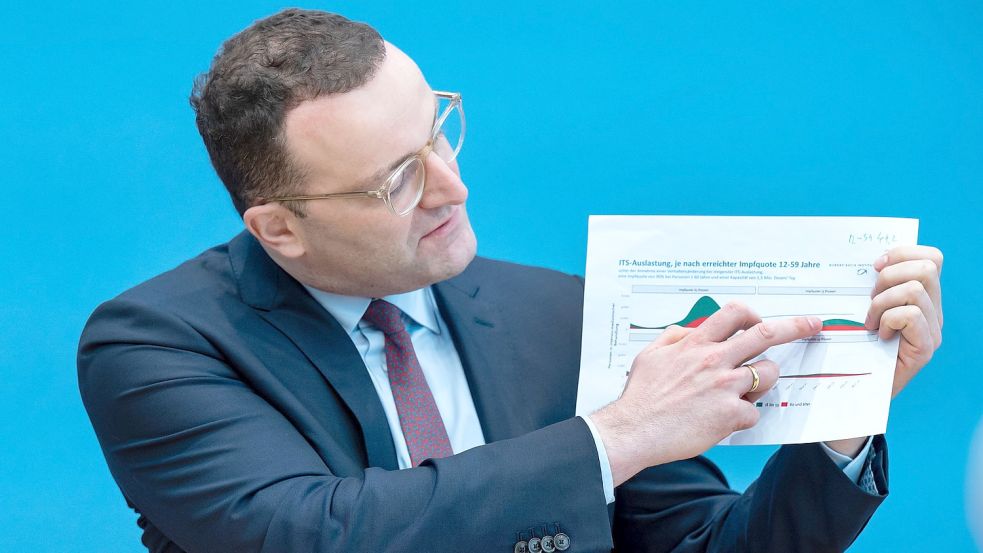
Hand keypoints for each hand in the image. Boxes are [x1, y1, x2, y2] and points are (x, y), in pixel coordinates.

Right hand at [590, 302, 820, 485]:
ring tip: (742, 391)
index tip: (764, 319)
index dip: (755, 313)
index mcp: (696, 344)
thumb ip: (673, 337)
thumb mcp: (650, 354)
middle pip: (766, 334)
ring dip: (762, 380)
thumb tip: (690, 331)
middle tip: (813, 324)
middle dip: (797, 326)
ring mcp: (726, 386)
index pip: (734, 314)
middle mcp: (714, 360)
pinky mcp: (731, 414)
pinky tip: (722, 420)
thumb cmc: (641, 396)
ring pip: (768, 373)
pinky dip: (742, 416)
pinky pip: (753, 411)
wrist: (634, 430)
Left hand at [825, 246, 942, 456]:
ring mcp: (932, 330)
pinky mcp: (925, 348)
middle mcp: (933, 311)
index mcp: (921, 296)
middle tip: (870, 300)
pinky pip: (909, 314)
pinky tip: (878, 335)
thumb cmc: (855, 345)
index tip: (874, 266)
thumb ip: (872, 286)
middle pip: (927, 267)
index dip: (902, 253)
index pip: (930, 257)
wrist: (858, 389)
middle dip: (889, 277)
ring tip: (871, 321)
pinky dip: (887, 320)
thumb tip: (866, 260)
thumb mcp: (862, 307)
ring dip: (882, 302)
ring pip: (915, 289)